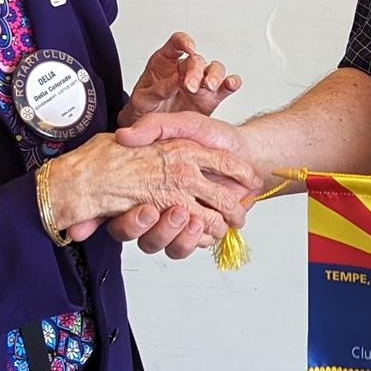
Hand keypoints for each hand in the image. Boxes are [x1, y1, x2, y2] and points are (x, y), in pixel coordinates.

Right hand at [101, 112, 262, 257]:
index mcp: (148, 180)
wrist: (250, 152)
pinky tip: (208, 226)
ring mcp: (178, 219)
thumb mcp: (182, 124)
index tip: (147, 210)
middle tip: (177, 212)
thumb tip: (124, 136)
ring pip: (165, 243)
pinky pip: (187, 247)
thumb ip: (154, 127)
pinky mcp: (196, 231)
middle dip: (159, 229)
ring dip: (180, 236)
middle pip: (144, 233)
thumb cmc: (216, 137)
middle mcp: (159, 202)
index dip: (129, 218)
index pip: (120, 209)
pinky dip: (197, 240)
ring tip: (196, 219)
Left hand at [121, 30, 240, 125]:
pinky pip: (226, 85)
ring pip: (215, 68)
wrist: (154, 130)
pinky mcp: (212, 97)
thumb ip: (158, 89)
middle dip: (196, 71)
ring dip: (214, 75)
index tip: (189, 48)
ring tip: (209, 87)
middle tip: (190, 87)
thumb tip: (176, 80)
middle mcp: (185, 68)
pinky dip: (232, 83)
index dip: (184, 41)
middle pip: (197, 59)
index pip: (176, 43)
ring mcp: (201, 81)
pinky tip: (231, 84)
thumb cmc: (146, 109)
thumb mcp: (143, 99)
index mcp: (165, 62)